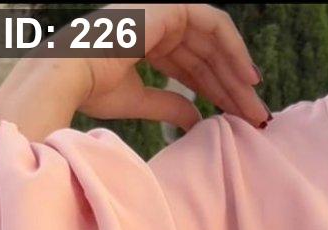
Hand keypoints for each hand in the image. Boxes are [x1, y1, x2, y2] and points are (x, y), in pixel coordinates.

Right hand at [0, 4, 267, 140]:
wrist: (71, 75)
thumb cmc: (93, 89)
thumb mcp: (140, 101)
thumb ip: (170, 107)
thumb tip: (196, 120)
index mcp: (145, 41)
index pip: (190, 64)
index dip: (215, 88)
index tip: (236, 113)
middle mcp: (155, 23)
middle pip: (206, 55)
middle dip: (232, 87)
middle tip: (256, 117)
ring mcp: (162, 12)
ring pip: (214, 43)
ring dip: (237, 75)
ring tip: (255, 107)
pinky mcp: (169, 7)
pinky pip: (213, 24)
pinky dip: (234, 49)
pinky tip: (248, 78)